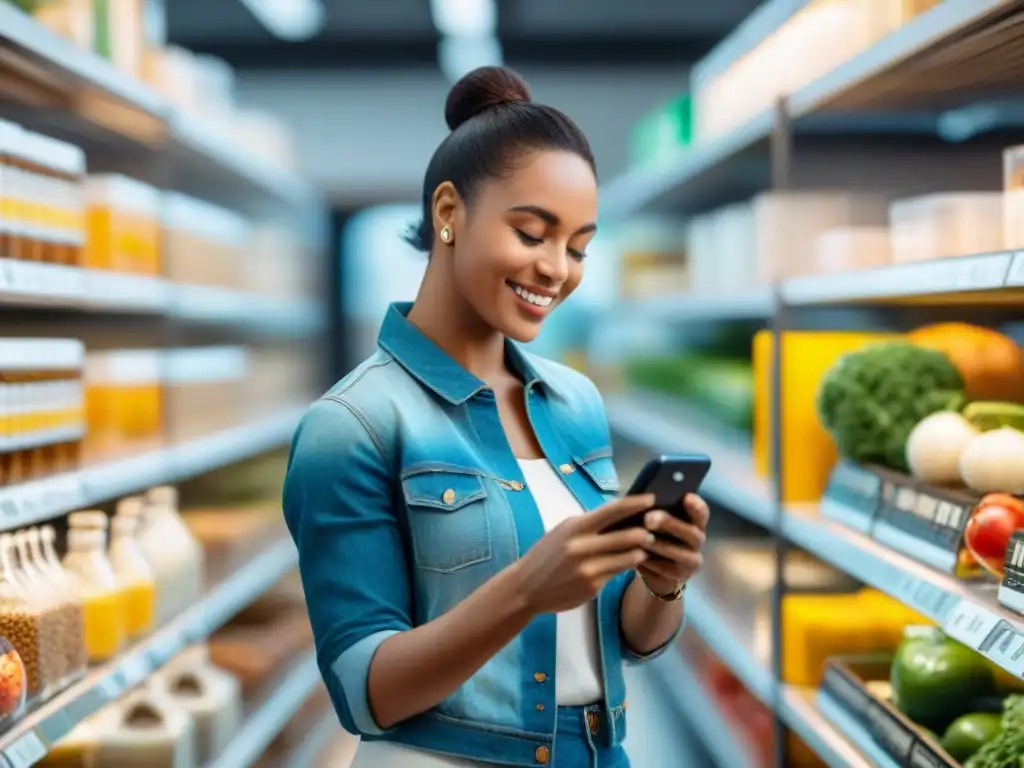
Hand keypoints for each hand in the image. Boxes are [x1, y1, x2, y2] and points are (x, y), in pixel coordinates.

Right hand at [513, 494, 656, 614]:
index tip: (652, 498)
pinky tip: (632, 563)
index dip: (635, 504)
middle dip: (645, 532)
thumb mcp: (564, 532)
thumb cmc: (547, 555)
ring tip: (647, 548)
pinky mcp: (592, 586)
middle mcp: (582, 546)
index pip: (612, 511)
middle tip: (656, 529)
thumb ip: (589, 525)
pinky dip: (628, 566)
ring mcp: (588, 568)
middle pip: (626, 535)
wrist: (526, 587)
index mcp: (576, 527)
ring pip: (628, 557)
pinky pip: (618, 573)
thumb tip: (619, 514)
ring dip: (641, 552)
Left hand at [637, 493, 708, 595]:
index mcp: (695, 523)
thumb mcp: (659, 522)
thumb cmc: (657, 536)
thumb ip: (656, 510)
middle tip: (649, 518)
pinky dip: (649, 560)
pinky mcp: (678, 576)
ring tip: (639, 537)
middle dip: (669, 524)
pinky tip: (636, 554)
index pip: (701, 513)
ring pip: (677, 552)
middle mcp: (697, 541)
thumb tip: (640, 497)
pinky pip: (664, 567)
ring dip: (657, 544)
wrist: (657, 569)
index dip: (696, 506)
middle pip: (691, 533)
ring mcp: (691, 561)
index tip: (687, 497)